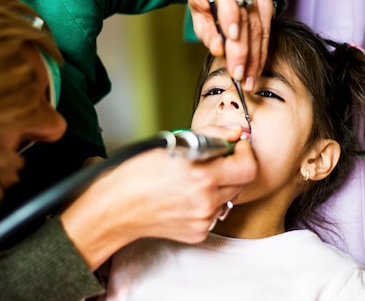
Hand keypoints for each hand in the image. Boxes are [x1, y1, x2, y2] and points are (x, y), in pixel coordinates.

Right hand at [60, 125, 256, 269]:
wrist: (116, 208)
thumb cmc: (137, 174)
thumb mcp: (174, 143)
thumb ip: (211, 135)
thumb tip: (234, 133)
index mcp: (201, 176)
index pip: (247, 166)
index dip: (244, 151)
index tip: (235, 144)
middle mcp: (205, 201)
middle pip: (242, 181)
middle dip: (234, 166)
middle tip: (217, 158)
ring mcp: (203, 219)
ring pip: (230, 196)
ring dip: (222, 184)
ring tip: (197, 177)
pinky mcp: (199, 232)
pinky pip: (216, 211)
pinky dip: (209, 200)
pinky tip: (189, 194)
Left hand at [188, 0, 273, 90]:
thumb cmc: (209, 5)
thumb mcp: (200, 17)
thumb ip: (208, 33)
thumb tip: (218, 49)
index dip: (229, 15)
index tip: (232, 37)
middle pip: (243, 17)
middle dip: (241, 50)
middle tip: (238, 73)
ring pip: (258, 26)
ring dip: (254, 56)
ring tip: (248, 78)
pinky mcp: (268, 0)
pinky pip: (267, 30)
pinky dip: (261, 53)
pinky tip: (256, 68)